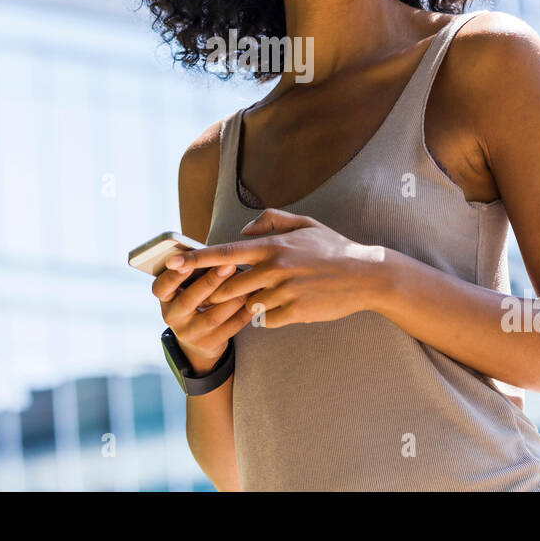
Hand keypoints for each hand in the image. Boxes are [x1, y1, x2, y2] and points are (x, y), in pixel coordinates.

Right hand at [152, 252, 251, 374]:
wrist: (197, 338)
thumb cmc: (194, 297)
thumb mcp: (186, 286)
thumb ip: (194, 271)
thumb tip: (212, 252)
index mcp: (164, 298)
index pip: (161, 287)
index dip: (173, 277)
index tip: (187, 264)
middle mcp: (173, 316)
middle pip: (189, 300)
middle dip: (210, 282)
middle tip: (229, 265)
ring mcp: (190, 333)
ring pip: (213, 316)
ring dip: (233, 297)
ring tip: (249, 281)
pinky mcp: (208, 344)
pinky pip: (230, 328)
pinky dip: (244, 311)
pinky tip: (254, 298)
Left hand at [165, 208, 384, 328]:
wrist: (365, 276)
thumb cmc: (333, 248)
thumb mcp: (304, 224)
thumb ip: (271, 220)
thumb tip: (244, 228)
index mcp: (272, 245)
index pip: (225, 252)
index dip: (197, 258)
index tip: (174, 262)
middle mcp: (274, 269)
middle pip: (228, 285)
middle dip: (216, 292)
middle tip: (208, 294)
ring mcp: (283, 292)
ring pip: (247, 305)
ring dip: (244, 305)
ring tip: (252, 301)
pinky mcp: (294, 312)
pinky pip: (267, 320)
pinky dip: (268, 317)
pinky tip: (284, 308)